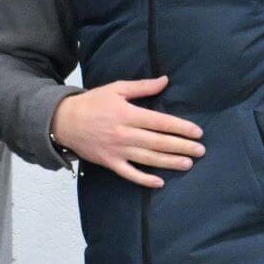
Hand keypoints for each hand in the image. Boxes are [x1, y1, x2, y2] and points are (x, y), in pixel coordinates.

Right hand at [50, 76, 204, 188]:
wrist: (62, 121)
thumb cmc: (92, 102)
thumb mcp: (117, 89)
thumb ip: (143, 87)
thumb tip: (166, 80)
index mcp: (128, 114)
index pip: (160, 122)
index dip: (180, 128)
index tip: (198, 132)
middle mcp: (124, 134)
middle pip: (158, 142)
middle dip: (181, 147)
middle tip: (201, 150)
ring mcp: (116, 150)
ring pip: (147, 158)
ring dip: (169, 162)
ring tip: (188, 164)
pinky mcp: (108, 162)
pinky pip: (128, 173)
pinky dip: (143, 179)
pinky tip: (159, 183)